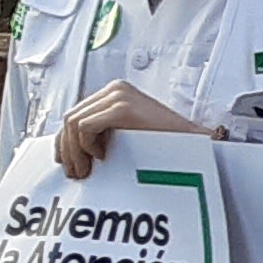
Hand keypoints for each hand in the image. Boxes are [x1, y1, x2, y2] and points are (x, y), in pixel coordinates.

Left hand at [52, 81, 199, 179]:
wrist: (196, 145)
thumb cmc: (168, 144)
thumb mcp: (128, 132)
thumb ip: (104, 132)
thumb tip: (72, 147)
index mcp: (116, 93)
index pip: (76, 113)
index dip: (66, 141)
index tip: (67, 161)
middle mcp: (115, 90)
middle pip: (70, 117)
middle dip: (67, 149)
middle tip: (75, 172)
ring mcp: (118, 96)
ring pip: (73, 123)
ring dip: (75, 151)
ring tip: (87, 169)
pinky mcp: (122, 108)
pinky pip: (85, 127)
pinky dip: (87, 145)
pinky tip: (103, 157)